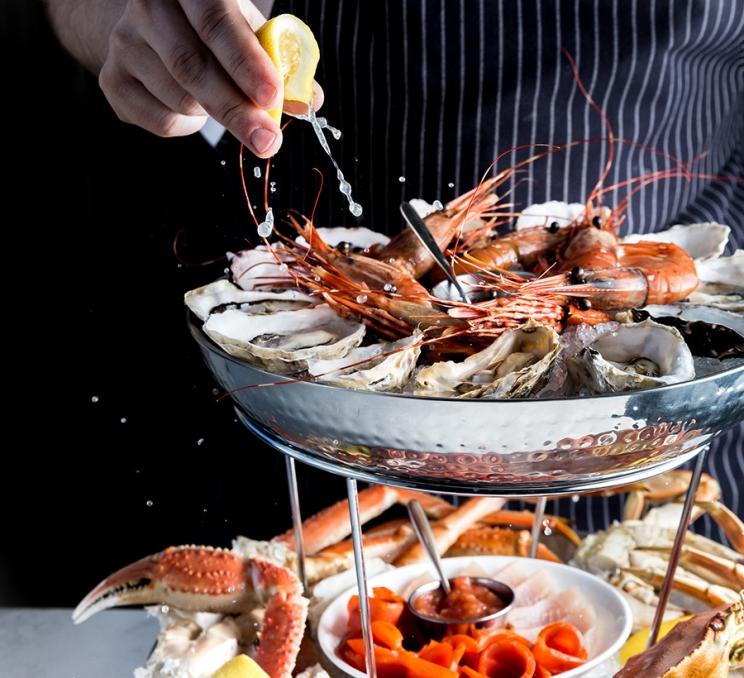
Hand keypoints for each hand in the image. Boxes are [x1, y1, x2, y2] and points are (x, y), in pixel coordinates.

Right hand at [97, 0, 321, 156]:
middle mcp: (147, 6)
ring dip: (215, 114)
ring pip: (181, 99)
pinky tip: (194, 107)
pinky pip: (163, 121)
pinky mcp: (113, 80)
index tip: (273, 97)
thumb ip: (281, 64)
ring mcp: (124, 43)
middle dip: (237, 110)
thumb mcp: (250, 33)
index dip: (246, 63)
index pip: (216, 23)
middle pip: (193, 67)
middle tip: (268, 141)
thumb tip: (309, 100)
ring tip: (225, 101)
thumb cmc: (215, 32)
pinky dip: (190, 126)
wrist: (155, 30)